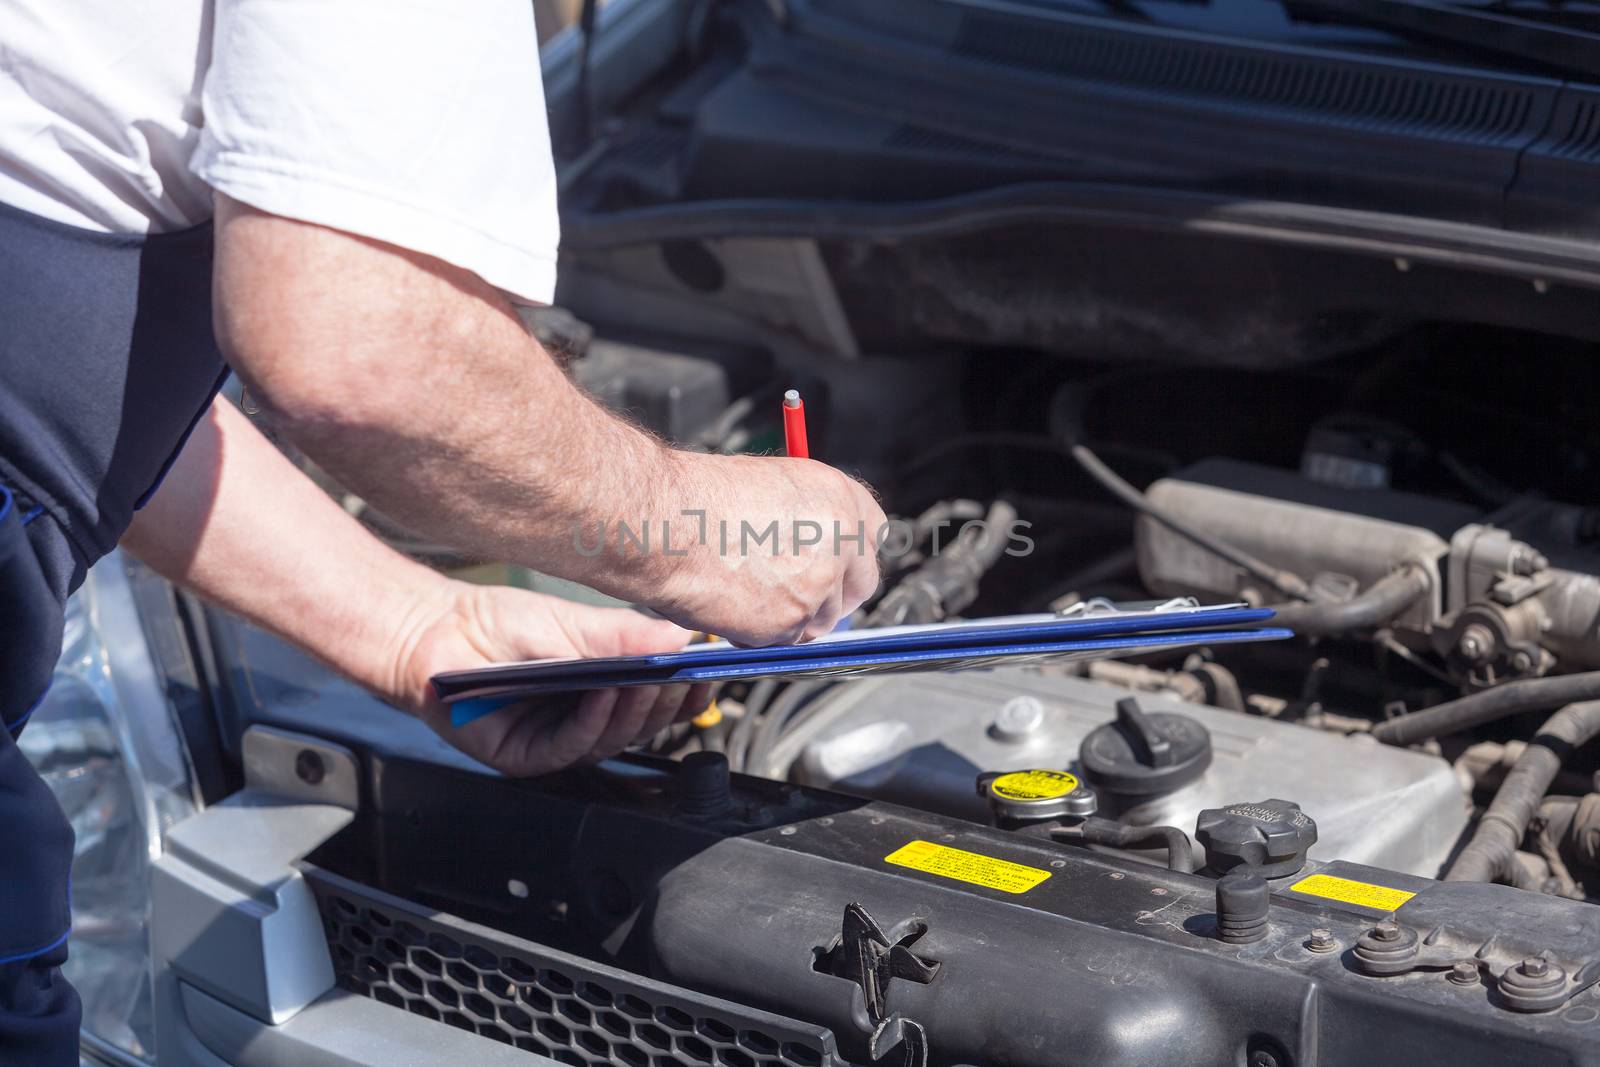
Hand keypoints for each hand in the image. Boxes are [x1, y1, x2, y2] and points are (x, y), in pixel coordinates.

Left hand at [387, 580, 711, 776]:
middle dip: (667, 702)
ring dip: (635, 711)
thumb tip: (682, 635)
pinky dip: (593, 721)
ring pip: (613, 740)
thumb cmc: (497, 626)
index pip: (657, 703)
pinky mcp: (526, 758)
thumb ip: (625, 634)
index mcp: (602, 692)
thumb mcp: (573, 623)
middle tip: (683, 676)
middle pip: (642, 726)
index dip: (685, 695)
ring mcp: (556, 743)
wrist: (435, 632)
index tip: (708, 674)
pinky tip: (604, 693)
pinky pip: (571, 747)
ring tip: (647, 680)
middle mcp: (583, 722)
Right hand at [649, 455, 886, 645]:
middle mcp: (840, 540)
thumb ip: (806, 518)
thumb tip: (814, 544)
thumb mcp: (771, 487)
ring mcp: (820, 584)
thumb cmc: (700, 501)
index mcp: (839, 497)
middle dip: (834, 595)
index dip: (850, 555)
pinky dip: (764, 635)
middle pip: (862, 584)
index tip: (837, 565)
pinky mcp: (793, 621)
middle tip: (799, 593)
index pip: (872, 535)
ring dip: (794, 618)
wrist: (667, 525)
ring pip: (823, 620)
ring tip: (749, 592)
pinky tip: (734, 606)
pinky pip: (788, 641)